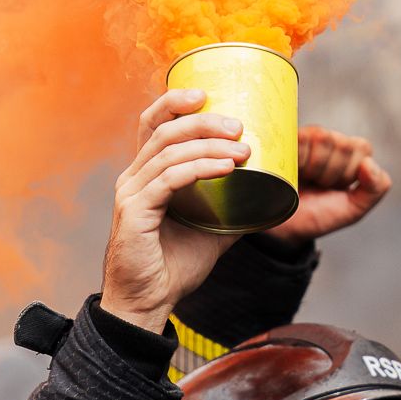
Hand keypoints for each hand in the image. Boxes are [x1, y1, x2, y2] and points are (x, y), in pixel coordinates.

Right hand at [99, 90, 248, 332]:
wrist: (147, 305)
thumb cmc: (171, 269)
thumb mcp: (210, 231)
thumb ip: (232, 210)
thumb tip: (269, 196)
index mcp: (146, 176)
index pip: (153, 124)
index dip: (176, 101)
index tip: (207, 94)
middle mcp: (133, 178)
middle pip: (164, 129)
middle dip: (203, 120)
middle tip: (239, 125)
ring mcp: (131, 193)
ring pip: (169, 150)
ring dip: (210, 145)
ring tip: (243, 150)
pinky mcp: (134, 212)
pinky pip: (170, 179)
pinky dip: (200, 168)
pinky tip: (225, 168)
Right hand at [264, 126, 391, 244]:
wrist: (283, 228)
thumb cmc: (316, 216)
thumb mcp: (353, 210)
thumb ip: (375, 189)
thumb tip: (368, 164)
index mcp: (350, 155)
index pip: (362, 148)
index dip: (349, 172)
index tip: (335, 188)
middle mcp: (330, 141)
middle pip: (343, 144)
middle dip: (331, 173)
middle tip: (317, 185)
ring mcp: (306, 137)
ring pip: (322, 138)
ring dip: (313, 167)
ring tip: (304, 179)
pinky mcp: (285, 139)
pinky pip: (300, 139)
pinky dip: (297, 160)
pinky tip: (290, 171)